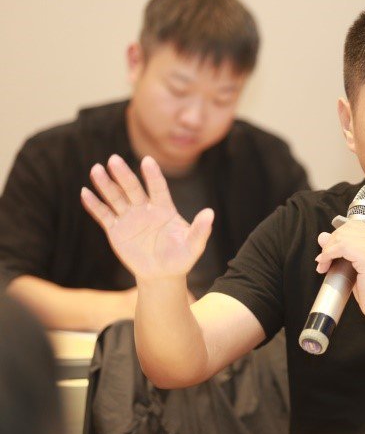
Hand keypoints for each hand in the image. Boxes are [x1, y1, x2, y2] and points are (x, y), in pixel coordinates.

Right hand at [81, 155, 213, 280]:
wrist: (162, 274)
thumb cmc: (180, 258)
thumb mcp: (193, 246)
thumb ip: (200, 230)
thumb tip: (210, 213)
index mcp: (164, 209)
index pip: (158, 188)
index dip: (153, 175)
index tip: (147, 160)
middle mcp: (145, 209)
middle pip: (133, 189)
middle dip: (123, 175)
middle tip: (113, 160)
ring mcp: (130, 218)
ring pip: (116, 198)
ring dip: (106, 185)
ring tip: (96, 169)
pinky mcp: (116, 230)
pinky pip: (104, 215)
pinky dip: (94, 205)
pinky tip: (85, 193)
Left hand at [314, 220, 364, 323]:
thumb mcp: (356, 266)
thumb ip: (342, 250)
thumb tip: (323, 236)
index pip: (352, 226)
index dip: (336, 237)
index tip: (328, 253)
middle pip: (346, 229)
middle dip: (330, 243)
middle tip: (324, 260)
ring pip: (342, 237)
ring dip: (327, 250)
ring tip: (324, 265)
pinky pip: (342, 247)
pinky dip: (328, 255)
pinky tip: (325, 266)